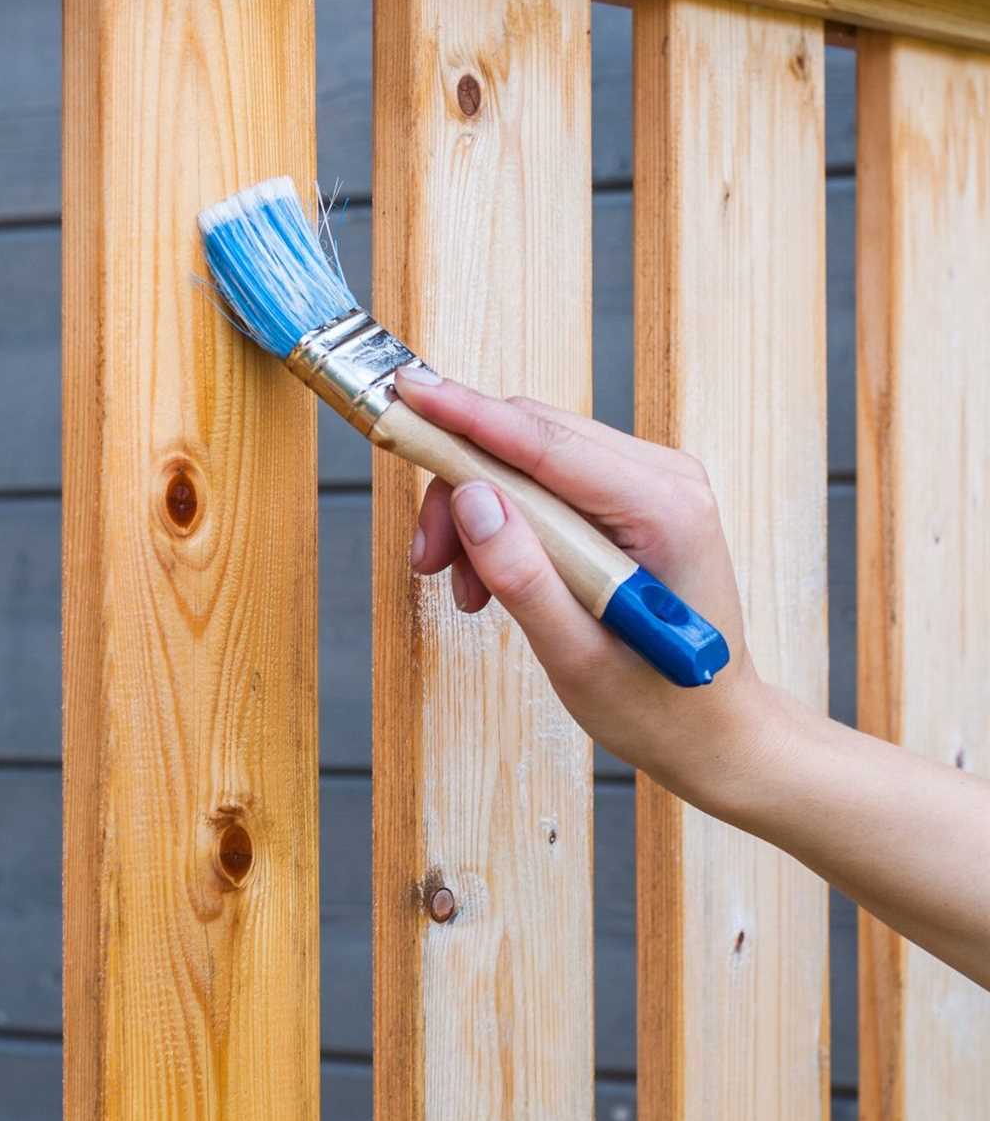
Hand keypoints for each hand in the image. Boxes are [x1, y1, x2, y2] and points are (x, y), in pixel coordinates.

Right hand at [393, 367, 784, 814]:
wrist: (715, 731)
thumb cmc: (659, 705)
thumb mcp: (577, 658)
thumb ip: (522, 577)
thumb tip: (471, 498)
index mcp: (664, 511)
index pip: (545, 442)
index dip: (467, 414)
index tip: (406, 389)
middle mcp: (665, 479)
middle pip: (531, 439)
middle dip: (462, 483)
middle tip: (426, 556)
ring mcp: (653, 484)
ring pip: (532, 456)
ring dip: (480, 509)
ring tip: (462, 587)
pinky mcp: (634, 498)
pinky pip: (549, 481)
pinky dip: (506, 521)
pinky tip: (491, 577)